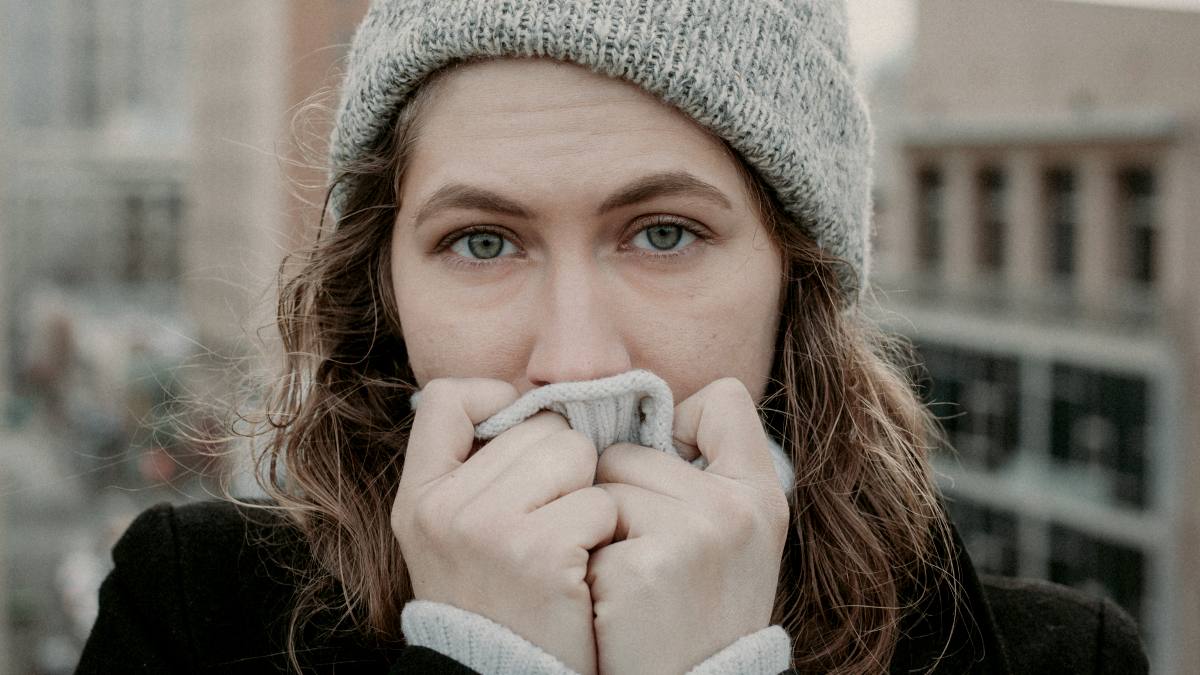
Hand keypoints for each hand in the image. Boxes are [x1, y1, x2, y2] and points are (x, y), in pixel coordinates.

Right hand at [392, 378, 617, 674]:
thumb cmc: (496, 601)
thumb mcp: (452, 536)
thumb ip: (475, 472)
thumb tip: (533, 404)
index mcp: (420, 497)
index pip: (449, 399)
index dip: (496, 401)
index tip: (520, 437)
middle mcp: (446, 507)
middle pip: (538, 426)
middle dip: (563, 464)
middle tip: (552, 518)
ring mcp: (490, 529)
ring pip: (576, 454)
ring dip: (588, 494)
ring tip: (568, 541)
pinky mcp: (541, 553)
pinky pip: (601, 501)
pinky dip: (605, 532)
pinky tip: (583, 567)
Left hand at [587, 378, 789, 674]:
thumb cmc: (693, 612)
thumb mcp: (727, 537)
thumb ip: (701, 471)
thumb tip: (634, 408)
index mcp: (761, 493)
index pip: (722, 399)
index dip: (681, 425)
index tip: (671, 471)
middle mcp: (736, 507)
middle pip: (630, 448)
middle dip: (618, 494)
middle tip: (643, 556)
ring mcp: (695, 535)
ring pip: (599, 486)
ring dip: (596, 530)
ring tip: (627, 581)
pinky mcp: (646, 567)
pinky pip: (583, 527)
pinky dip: (585, 564)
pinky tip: (612, 602)